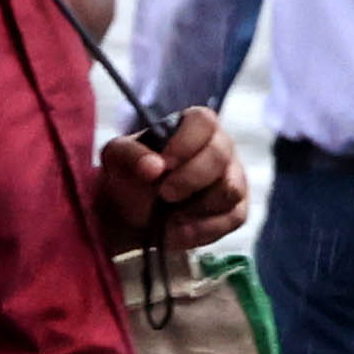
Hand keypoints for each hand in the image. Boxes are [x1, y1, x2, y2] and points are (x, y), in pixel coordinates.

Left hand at [102, 105, 249, 249]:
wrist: (132, 214)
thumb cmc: (130, 176)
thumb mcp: (117, 159)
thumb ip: (131, 155)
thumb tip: (155, 166)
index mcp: (194, 126)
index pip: (203, 122)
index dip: (186, 143)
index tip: (163, 166)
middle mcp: (221, 147)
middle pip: (220, 156)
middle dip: (191, 179)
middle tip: (164, 195)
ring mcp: (233, 178)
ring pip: (230, 189)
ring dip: (197, 207)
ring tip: (168, 217)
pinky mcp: (236, 209)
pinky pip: (234, 218)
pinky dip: (204, 229)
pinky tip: (179, 232)